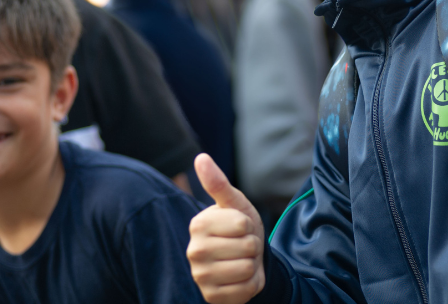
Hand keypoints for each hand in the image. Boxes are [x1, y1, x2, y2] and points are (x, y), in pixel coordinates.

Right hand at [187, 154, 264, 303]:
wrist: (243, 260)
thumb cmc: (239, 228)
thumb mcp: (234, 203)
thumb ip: (218, 183)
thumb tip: (201, 157)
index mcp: (198, 224)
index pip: (242, 224)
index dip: (249, 226)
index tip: (240, 228)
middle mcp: (194, 251)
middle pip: (248, 247)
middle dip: (253, 246)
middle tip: (243, 246)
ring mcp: (200, 276)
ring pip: (247, 269)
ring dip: (252, 266)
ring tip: (242, 261)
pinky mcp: (211, 297)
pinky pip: (245, 291)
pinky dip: (250, 285)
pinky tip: (239, 279)